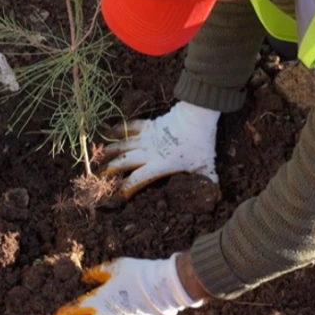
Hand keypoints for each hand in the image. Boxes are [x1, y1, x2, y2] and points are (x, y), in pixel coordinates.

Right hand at [102, 101, 219, 198]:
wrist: (196, 117)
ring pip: (123, 145)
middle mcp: (148, 152)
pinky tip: (108, 131)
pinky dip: (119, 129)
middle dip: (111, 169)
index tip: (120, 194)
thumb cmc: (200, 144)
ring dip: (110, 150)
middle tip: (99, 175)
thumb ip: (208, 181)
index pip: (139, 179)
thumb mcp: (206, 165)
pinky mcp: (148, 125)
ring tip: (99, 155)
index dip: (128, 187)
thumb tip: (216, 197)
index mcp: (159, 165)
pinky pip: (130, 127)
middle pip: (124, 162)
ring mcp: (146, 138)